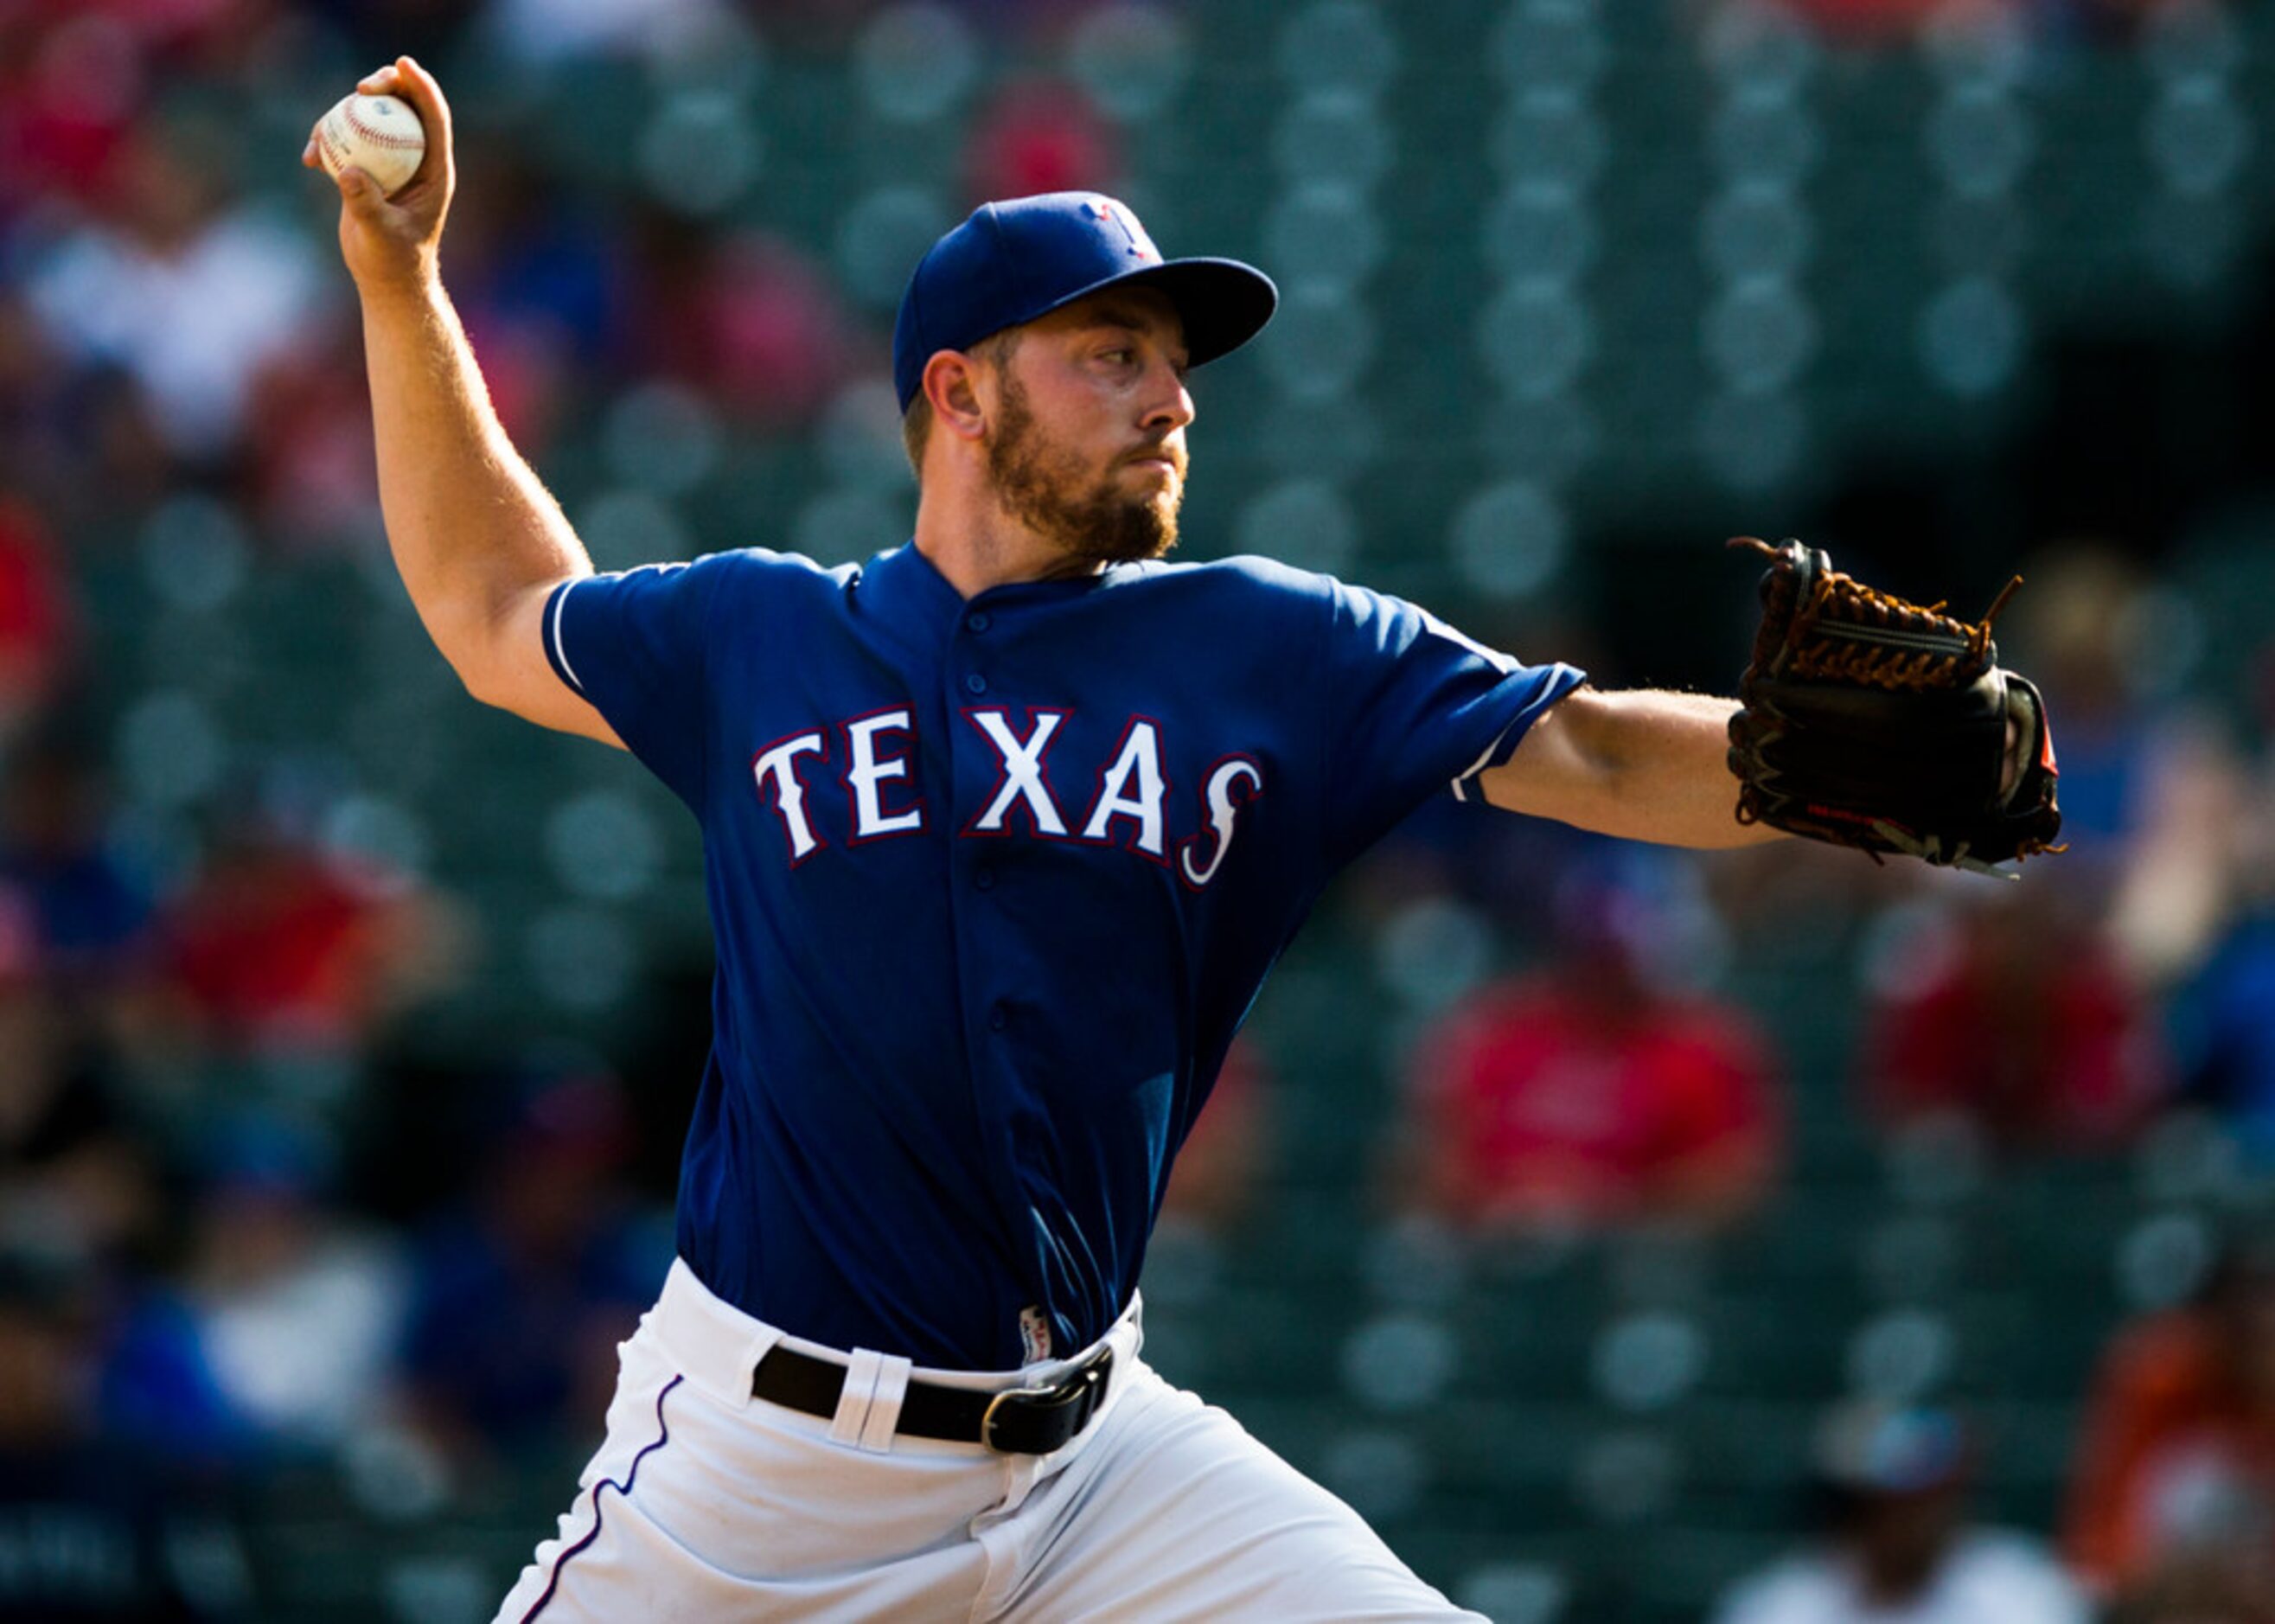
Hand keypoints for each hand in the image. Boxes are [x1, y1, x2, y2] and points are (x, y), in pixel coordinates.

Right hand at [303, 57, 454, 301]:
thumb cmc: (393, 263)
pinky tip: (309, 159)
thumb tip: (347, 173)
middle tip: (360, 88)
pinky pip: (346, 140)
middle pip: (403, 107)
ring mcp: (390, 162)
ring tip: (318, 138)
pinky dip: (327, 142)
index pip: (433, 117)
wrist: (386, 281)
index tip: (402, 64)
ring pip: (370, 120)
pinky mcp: (366, 169)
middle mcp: (416, 159)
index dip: (421, 85)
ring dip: (343, 116)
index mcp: (434, 169)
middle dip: (383, 85)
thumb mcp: (381, 236)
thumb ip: (367, 204)